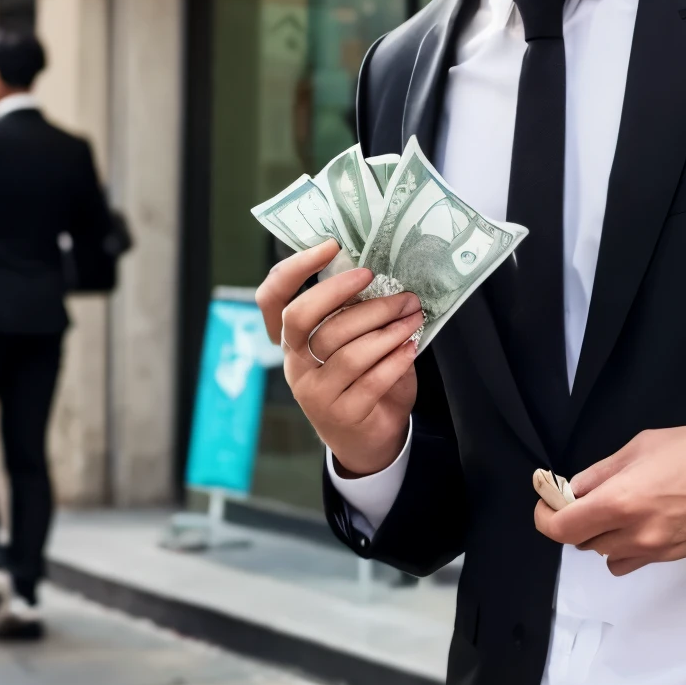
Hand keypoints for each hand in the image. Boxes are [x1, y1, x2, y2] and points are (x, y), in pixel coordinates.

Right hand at [255, 240, 421, 477]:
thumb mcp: (353, 342)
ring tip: (412, 315)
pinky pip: (371, 380)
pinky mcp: (342, 414)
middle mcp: (295, 364)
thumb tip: (379, 275)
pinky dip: (395, 360)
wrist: (370, 438)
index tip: (329, 245)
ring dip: (386, 328)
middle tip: (385, 283)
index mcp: (292, 340)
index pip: (273, 299)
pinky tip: (411, 347)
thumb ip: (355, 313)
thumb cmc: (363, 379)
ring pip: (346, 350)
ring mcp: (314, 392)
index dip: (294, 269)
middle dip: (346, 294)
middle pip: (305, 318)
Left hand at [534, 422, 685, 575]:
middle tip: (586, 500)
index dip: (546, 519)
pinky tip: (641, 524)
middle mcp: (634, 532)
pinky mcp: (671, 557)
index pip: (563, 528)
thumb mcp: (639, 447)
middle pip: (582, 544)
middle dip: (576, 522)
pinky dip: (625, 548)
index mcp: (621, 500)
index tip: (548, 505)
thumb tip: (574, 488)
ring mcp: (654, 549)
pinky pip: (632, 561)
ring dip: (602, 536)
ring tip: (619, 511)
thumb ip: (601, 473)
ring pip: (606, 556)